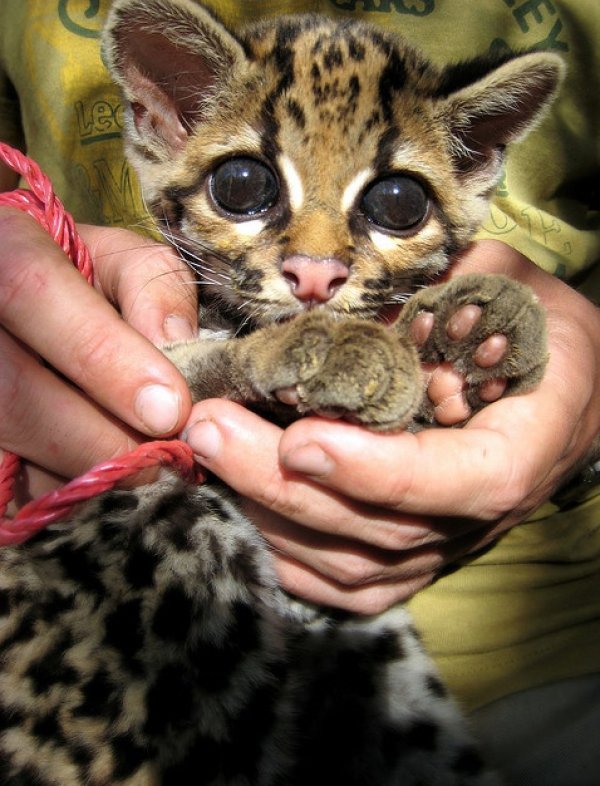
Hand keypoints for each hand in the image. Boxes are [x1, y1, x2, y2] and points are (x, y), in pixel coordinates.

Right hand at [0, 207, 196, 507]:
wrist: (18, 305)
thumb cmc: (83, 281)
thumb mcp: (122, 261)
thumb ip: (155, 286)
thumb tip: (176, 342)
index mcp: (3, 248)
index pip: (34, 292)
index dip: (104, 358)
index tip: (169, 410)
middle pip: (12, 390)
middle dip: (97, 438)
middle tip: (158, 458)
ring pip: (6, 445)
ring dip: (75, 470)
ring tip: (128, 466)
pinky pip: (7, 481)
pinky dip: (52, 486)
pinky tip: (88, 476)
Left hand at [183, 241, 599, 612]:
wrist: (565, 392)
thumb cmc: (539, 330)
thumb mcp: (508, 284)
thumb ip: (444, 281)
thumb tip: (342, 291)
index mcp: (521, 443)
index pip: (455, 479)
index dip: (377, 469)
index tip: (302, 439)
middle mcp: (481, 512)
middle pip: (379, 527)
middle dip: (286, 483)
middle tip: (210, 428)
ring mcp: (445, 543)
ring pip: (353, 564)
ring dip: (271, 517)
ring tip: (206, 455)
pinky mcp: (414, 556)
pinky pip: (349, 583)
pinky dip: (289, 559)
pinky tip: (239, 512)